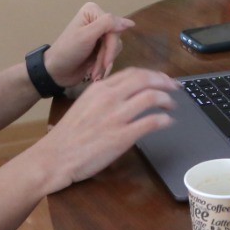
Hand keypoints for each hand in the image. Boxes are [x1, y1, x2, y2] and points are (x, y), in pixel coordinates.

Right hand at [31, 67, 177, 191]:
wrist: (54, 157)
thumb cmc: (67, 135)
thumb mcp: (84, 105)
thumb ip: (104, 96)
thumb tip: (126, 93)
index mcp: (99, 88)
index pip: (133, 73)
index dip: (153, 74)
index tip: (162, 79)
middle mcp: (109, 97)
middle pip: (146, 80)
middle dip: (165, 82)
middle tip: (175, 87)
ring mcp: (116, 116)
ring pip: (152, 97)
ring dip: (167, 99)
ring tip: (172, 105)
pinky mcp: (122, 136)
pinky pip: (151, 122)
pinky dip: (164, 120)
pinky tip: (167, 122)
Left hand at [44, 3, 132, 89]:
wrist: (56, 73)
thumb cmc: (67, 52)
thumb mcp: (86, 36)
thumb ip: (107, 24)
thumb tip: (130, 22)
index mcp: (93, 11)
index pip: (114, 26)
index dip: (111, 45)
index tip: (106, 61)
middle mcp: (98, 20)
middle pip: (115, 37)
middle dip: (107, 56)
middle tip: (99, 70)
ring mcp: (99, 34)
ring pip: (116, 47)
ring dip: (105, 63)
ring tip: (94, 73)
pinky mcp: (100, 47)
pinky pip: (112, 54)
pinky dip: (104, 66)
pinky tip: (95, 73)